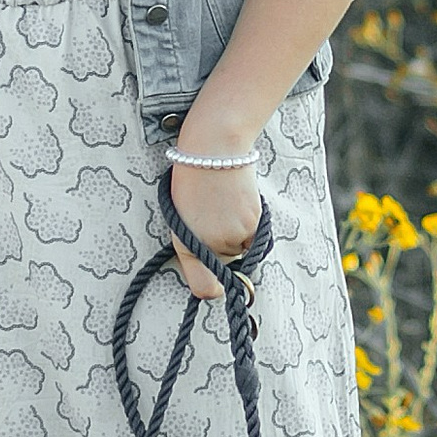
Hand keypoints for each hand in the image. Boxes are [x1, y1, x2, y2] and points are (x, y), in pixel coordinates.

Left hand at [166, 160, 259, 299]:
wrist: (213, 148)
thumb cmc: (192, 178)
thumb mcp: (180, 215)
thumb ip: (195, 244)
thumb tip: (213, 274)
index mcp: (186, 245)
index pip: (204, 288)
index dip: (211, 287)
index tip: (215, 284)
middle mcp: (210, 247)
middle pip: (226, 261)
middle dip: (223, 246)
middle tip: (213, 215)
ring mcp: (234, 236)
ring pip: (242, 248)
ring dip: (238, 233)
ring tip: (225, 205)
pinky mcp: (254, 224)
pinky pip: (256, 237)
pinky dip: (252, 225)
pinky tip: (239, 202)